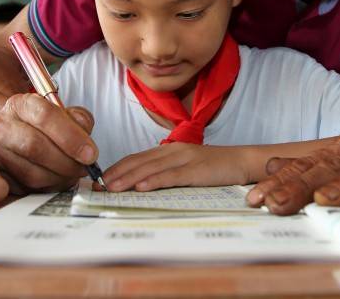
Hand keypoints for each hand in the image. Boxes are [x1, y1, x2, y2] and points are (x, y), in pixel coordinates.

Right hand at [0, 94, 98, 191]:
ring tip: (74, 173)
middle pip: (35, 147)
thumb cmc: (42, 123)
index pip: (45, 117)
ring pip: (31, 173)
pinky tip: (60, 179)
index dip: (71, 138)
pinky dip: (49, 187)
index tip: (90, 153)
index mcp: (20, 104)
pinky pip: (27, 189)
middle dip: (67, 161)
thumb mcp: (63, 112)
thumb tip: (85, 138)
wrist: (14, 131)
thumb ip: (78, 119)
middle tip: (85, 167)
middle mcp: (2, 126)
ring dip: (59, 177)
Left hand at [103, 143, 250, 191]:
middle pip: (139, 161)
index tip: (99, 180)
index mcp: (168, 150)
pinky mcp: (196, 169)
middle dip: (116, 174)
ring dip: (129, 178)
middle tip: (98, 187)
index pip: (136, 157)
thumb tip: (140, 185)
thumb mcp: (185, 167)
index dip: (116, 168)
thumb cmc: (213, 168)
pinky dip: (154, 180)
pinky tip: (141, 187)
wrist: (241, 161)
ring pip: (151, 168)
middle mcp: (173, 151)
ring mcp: (185, 159)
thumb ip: (165, 171)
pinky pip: (171, 176)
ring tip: (112, 188)